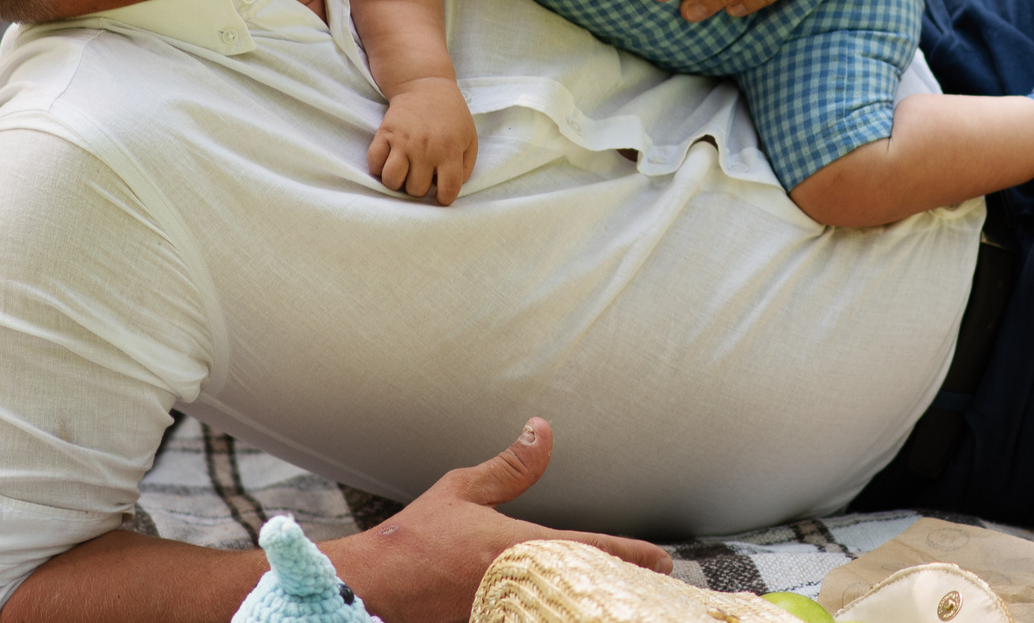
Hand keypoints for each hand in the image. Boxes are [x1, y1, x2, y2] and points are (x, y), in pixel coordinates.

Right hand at [329, 419, 669, 622]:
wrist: (370, 589)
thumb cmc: (413, 541)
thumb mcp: (462, 490)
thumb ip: (510, 467)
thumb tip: (543, 430)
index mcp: (516, 548)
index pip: (590, 550)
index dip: (631, 553)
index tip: (663, 558)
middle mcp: (516, 587)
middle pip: (585, 590)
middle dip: (618, 584)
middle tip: (651, 580)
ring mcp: (502, 613)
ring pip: (560, 609)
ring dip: (586, 599)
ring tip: (617, 592)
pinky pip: (529, 620)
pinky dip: (552, 612)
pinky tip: (565, 606)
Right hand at [370, 78, 478, 203]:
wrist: (425, 85)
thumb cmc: (450, 116)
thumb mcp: (469, 138)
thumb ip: (465, 166)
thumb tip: (451, 188)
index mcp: (449, 150)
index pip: (448, 190)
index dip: (445, 199)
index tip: (441, 195)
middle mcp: (425, 148)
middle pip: (416, 190)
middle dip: (419, 187)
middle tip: (422, 174)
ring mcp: (402, 141)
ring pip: (391, 181)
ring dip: (397, 182)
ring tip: (404, 172)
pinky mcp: (384, 133)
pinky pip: (374, 163)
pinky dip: (379, 168)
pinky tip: (389, 161)